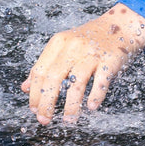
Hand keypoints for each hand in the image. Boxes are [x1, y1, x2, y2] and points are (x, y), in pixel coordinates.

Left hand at [22, 3, 144, 123]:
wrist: (119, 25)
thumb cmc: (88, 40)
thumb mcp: (63, 46)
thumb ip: (44, 65)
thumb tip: (25, 87)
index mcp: (59, 42)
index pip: (40, 71)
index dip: (35, 93)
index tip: (34, 110)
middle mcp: (74, 46)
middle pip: (54, 78)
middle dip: (47, 103)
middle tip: (44, 120)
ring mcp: (92, 53)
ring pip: (77, 82)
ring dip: (71, 105)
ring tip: (67, 121)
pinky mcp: (110, 60)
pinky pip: (101, 80)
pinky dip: (96, 95)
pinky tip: (91, 107)